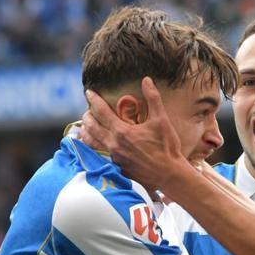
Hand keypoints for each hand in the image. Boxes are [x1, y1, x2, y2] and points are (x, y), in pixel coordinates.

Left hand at [82, 77, 192, 191]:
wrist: (169, 175)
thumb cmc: (167, 147)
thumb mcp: (161, 120)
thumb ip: (152, 98)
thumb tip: (146, 80)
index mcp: (122, 131)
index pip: (101, 111)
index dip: (93, 99)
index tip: (89, 92)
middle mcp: (113, 144)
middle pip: (91, 127)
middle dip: (87, 116)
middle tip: (88, 110)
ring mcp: (113, 158)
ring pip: (90, 142)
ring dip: (85, 132)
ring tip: (85, 127)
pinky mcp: (115, 168)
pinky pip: (96, 155)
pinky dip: (90, 147)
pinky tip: (91, 145)